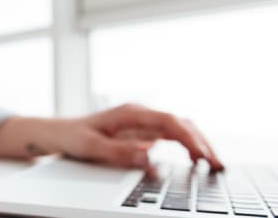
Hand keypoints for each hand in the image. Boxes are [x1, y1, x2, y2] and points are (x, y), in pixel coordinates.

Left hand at [57, 104, 223, 169]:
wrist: (59, 133)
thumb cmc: (73, 137)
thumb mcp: (91, 147)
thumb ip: (119, 152)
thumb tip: (148, 157)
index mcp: (130, 113)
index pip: (169, 121)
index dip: (189, 138)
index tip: (202, 155)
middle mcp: (140, 114)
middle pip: (180, 123)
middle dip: (201, 142)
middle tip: (217, 164)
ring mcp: (142, 122)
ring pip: (180, 128)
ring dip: (198, 143)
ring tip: (214, 164)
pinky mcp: (142, 132)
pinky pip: (171, 135)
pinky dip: (187, 145)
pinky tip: (197, 160)